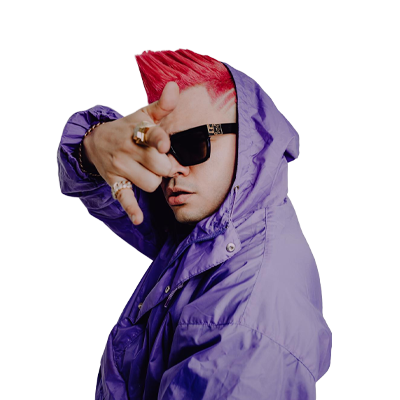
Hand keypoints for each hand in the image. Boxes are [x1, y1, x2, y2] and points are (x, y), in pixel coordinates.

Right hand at [83, 81, 179, 224]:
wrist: (96, 140)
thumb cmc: (127, 129)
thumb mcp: (143, 114)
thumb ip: (163, 105)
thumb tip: (175, 86)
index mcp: (138, 132)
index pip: (153, 137)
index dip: (161, 142)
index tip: (164, 146)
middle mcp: (128, 149)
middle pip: (159, 166)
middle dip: (167, 167)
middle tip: (165, 164)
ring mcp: (120, 167)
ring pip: (150, 183)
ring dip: (155, 181)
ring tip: (150, 173)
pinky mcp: (115, 182)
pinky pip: (125, 198)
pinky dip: (132, 209)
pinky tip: (138, 218)